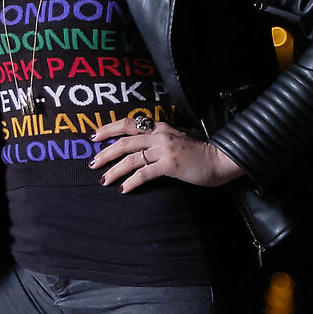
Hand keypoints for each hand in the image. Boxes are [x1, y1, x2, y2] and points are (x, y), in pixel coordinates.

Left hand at [90, 115, 242, 192]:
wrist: (220, 159)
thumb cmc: (200, 151)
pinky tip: (123, 189)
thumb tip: (145, 144)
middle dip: (105, 153)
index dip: (109, 129)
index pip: (129, 124)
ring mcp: (164, 149)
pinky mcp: (169, 164)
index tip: (94, 137)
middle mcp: (160, 135)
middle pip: (124, 142)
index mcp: (160, 127)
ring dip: (114, 170)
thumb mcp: (180, 138)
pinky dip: (131, 181)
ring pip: (130, 159)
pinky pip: (144, 173)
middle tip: (92, 162)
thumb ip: (163, 138)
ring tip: (103, 179)